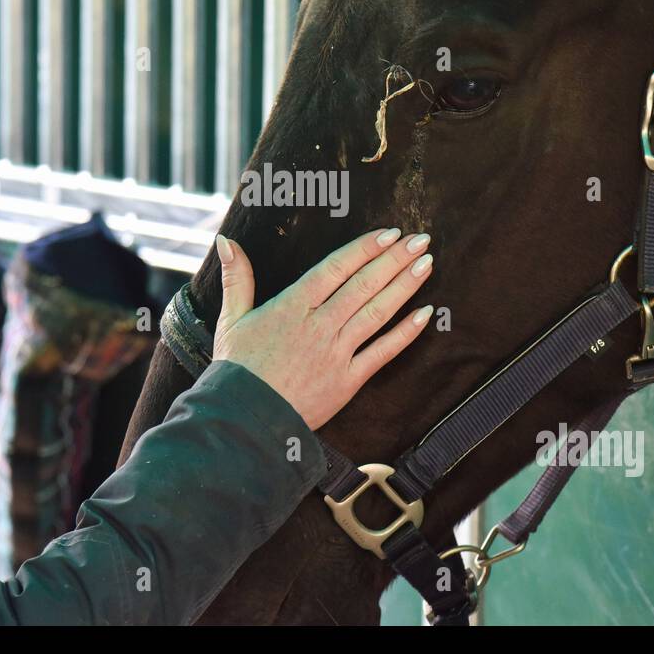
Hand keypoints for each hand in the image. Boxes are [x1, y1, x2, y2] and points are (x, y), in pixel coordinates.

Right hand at [212, 228, 433, 430]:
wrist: (244, 420)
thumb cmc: (236, 369)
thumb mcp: (231, 319)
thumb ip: (236, 278)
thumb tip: (226, 241)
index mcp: (292, 306)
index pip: (336, 268)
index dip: (365, 248)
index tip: (389, 233)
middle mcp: (318, 325)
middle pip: (363, 285)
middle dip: (395, 259)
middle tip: (421, 240)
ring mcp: (336, 353)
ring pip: (377, 313)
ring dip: (404, 287)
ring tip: (426, 265)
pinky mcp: (347, 381)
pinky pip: (381, 352)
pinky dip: (405, 333)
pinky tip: (424, 314)